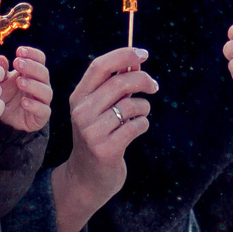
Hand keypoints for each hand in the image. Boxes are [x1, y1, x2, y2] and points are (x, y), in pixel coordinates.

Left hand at [0, 45, 51, 132]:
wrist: (5, 117)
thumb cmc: (6, 95)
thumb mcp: (0, 82)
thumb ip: (1, 71)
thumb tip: (0, 58)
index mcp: (33, 73)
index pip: (40, 60)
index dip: (32, 54)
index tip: (19, 51)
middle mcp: (41, 85)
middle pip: (44, 73)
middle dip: (31, 67)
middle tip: (17, 63)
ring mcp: (43, 100)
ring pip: (45, 91)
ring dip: (33, 85)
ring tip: (19, 82)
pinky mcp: (42, 115)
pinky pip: (43, 110)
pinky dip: (34, 106)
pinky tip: (23, 102)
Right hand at [50, 46, 155, 231]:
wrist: (87, 177)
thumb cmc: (100, 136)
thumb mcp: (100, 109)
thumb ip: (115, 86)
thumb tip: (137, 61)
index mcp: (78, 97)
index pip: (100, 66)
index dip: (124, 55)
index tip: (143, 54)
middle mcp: (81, 112)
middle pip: (119, 83)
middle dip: (143, 80)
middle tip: (154, 86)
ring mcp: (91, 131)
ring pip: (131, 105)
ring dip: (143, 108)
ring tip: (139, 116)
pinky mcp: (105, 149)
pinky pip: (137, 126)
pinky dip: (142, 125)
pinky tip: (135, 130)